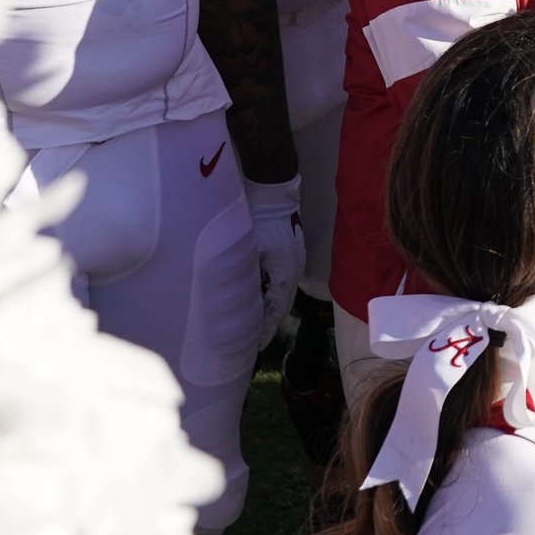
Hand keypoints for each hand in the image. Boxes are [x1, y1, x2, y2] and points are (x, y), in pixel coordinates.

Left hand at [243, 175, 303, 333]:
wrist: (273, 187)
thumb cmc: (258, 216)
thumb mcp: (248, 248)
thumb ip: (246, 276)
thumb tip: (240, 300)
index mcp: (285, 273)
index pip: (276, 311)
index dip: (266, 330)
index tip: (256, 347)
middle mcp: (293, 270)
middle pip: (281, 304)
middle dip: (268, 323)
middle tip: (254, 342)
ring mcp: (293, 259)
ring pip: (280, 292)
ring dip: (268, 308)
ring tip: (255, 324)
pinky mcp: (288, 251)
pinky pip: (279, 280)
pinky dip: (269, 293)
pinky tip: (258, 297)